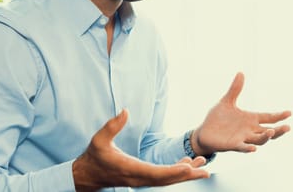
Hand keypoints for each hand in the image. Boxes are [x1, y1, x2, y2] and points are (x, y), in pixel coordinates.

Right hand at [73, 109, 209, 190]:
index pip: (155, 173)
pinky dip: (176, 172)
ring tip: (202, 166)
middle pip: (167, 180)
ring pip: (167, 180)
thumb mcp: (99, 139)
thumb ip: (112, 126)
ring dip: (185, 174)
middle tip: (205, 169)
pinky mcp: (143, 178)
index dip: (173, 171)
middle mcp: (139, 179)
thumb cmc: (94, 156)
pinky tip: (186, 165)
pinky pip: (163, 177)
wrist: (88, 175)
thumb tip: (125, 111)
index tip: (188, 167)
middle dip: (187, 175)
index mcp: (130, 170)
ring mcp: (141, 180)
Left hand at [192, 73, 291, 154]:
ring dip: (265, 137)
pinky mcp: (233, 145)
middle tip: (288, 127)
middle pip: (269, 131)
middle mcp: (249, 130)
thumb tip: (241, 72)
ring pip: (259, 140)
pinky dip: (248, 148)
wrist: (204, 132)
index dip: (278, 116)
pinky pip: (243, 148)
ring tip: (270, 132)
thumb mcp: (227, 101)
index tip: (289, 112)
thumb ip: (235, 89)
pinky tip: (253, 148)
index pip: (268, 117)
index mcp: (250, 119)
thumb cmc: (217, 118)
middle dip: (278, 130)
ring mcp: (243, 138)